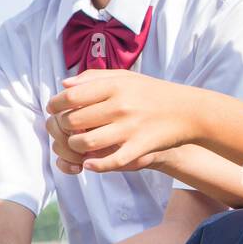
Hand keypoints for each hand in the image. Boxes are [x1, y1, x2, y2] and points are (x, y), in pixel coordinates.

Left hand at [46, 70, 197, 172]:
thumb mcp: (127, 77)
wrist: (189, 111)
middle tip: (64, 129)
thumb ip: (95, 78)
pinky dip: (95, 166)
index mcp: (115, 86)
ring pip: (86, 143)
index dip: (56, 104)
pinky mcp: (140, 147)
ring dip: (74, 148)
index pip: (71, 96)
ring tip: (76, 146)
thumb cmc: (154, 93)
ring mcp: (130, 128)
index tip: (53, 109)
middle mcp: (121, 105)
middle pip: (74, 121)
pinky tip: (90, 163)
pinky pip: (110, 162)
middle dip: (62, 128)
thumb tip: (64, 85)